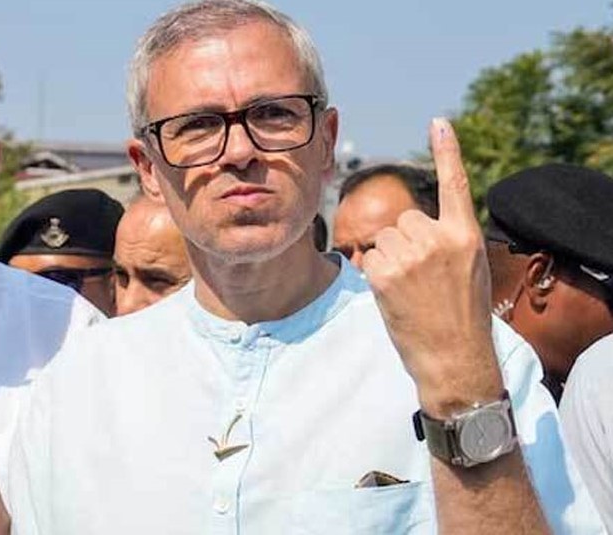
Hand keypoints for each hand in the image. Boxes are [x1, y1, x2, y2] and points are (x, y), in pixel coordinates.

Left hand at [362, 118, 503, 417]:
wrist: (453, 356)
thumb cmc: (460, 315)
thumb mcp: (468, 268)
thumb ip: (447, 239)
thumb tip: (411, 223)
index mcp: (466, 234)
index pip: (455, 184)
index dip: (447, 151)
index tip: (438, 121)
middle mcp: (439, 238)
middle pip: (404, 218)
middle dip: (407, 243)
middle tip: (424, 280)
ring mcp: (411, 255)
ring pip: (384, 237)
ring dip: (390, 258)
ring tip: (411, 290)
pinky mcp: (384, 272)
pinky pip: (369, 257)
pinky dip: (375, 273)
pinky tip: (395, 295)